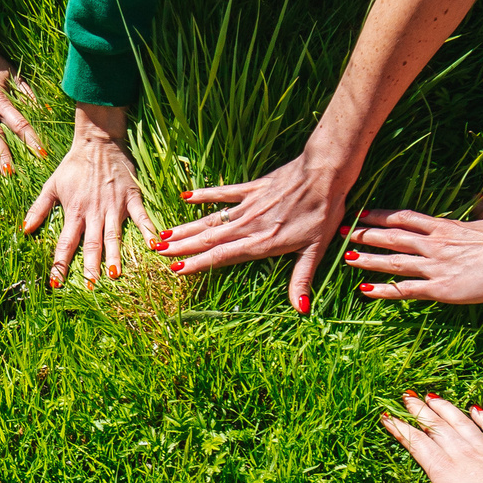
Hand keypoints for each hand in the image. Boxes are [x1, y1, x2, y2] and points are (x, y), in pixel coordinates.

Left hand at [25, 104, 155, 285]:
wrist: (98, 142)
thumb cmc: (73, 165)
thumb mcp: (51, 185)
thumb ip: (39, 209)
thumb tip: (24, 229)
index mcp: (74, 212)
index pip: (65, 244)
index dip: (60, 265)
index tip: (57, 285)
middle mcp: (93, 213)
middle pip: (91, 244)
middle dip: (90, 267)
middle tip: (91, 287)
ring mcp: (113, 206)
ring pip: (113, 235)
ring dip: (114, 255)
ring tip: (114, 275)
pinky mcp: (131, 198)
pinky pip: (141, 217)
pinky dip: (148, 230)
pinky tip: (154, 246)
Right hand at [155, 151, 351, 312]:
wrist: (325, 173)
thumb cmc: (323, 212)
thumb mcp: (316, 250)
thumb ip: (301, 278)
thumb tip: (300, 309)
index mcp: (262, 243)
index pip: (222, 256)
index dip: (198, 264)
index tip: (176, 269)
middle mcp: (249, 225)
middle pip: (209, 239)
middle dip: (182, 247)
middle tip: (158, 252)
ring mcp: (248, 205)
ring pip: (210, 219)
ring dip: (187, 228)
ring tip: (164, 235)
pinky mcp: (252, 188)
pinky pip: (223, 193)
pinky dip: (204, 195)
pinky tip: (186, 197)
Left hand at [345, 206, 482, 305]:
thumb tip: (480, 200)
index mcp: (446, 227)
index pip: (406, 218)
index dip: (382, 216)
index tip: (364, 213)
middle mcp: (435, 244)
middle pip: (392, 237)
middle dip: (366, 234)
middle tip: (344, 231)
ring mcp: (435, 266)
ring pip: (393, 262)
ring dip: (368, 259)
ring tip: (347, 257)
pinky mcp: (441, 289)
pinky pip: (406, 290)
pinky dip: (385, 291)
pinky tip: (367, 292)